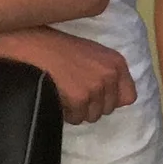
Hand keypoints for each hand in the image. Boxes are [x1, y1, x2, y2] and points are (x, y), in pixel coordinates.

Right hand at [5, 27, 137, 123]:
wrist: (33, 45)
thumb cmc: (60, 48)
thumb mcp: (93, 54)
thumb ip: (107, 73)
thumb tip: (114, 100)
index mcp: (117, 63)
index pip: (129, 97)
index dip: (112, 100)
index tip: (98, 97)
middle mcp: (110, 75)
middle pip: (108, 109)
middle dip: (91, 105)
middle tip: (75, 93)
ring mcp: (95, 88)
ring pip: (92, 116)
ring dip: (78, 110)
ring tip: (65, 94)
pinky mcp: (79, 98)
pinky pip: (75, 118)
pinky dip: (65, 113)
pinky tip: (57, 97)